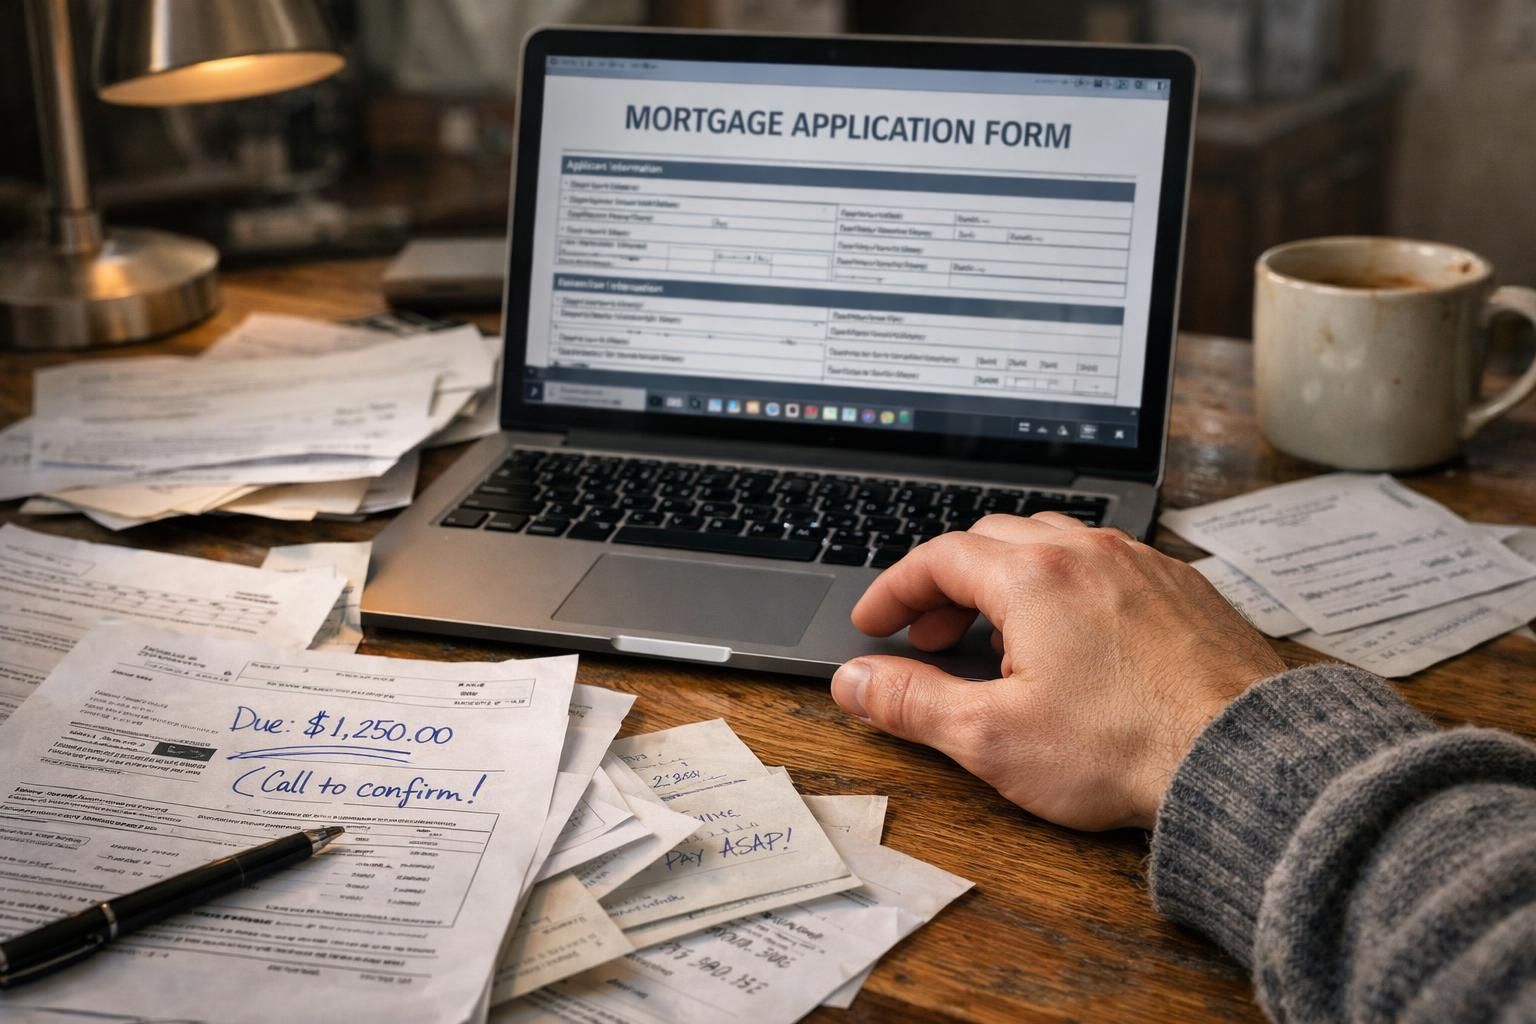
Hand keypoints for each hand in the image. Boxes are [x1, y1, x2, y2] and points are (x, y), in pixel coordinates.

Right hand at [831, 513, 1284, 830]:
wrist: (1245, 759)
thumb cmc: (1126, 748)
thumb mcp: (991, 736)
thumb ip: (911, 701)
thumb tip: (854, 680)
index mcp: (1032, 576)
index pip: (938, 557)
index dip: (895, 589)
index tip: (875, 621)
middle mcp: (1088, 553)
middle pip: (993, 539)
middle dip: (948, 582)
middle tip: (930, 635)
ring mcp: (1142, 565)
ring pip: (1055, 544)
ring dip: (1010, 579)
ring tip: (1001, 638)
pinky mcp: (1183, 590)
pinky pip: (1110, 566)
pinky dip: (1070, 588)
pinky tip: (1077, 640)